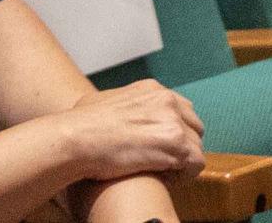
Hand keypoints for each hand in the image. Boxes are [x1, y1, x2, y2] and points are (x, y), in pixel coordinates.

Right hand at [57, 80, 204, 182]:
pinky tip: (165, 180)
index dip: (173, 131)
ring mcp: (173, 120)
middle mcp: (167, 101)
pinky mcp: (175, 143)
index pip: (181, 110)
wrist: (74, 139)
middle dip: (182, 145)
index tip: (159, 147)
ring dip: (182, 162)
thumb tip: (112, 110)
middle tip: (163, 162)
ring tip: (161, 173)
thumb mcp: (100, 101)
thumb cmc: (78, 126)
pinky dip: (184, 174)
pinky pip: (196, 162)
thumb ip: (118, 103)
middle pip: (193, 126)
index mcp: (152, 90)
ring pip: (196, 145)